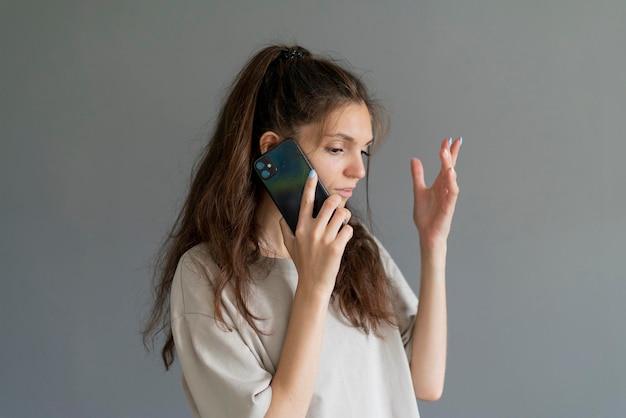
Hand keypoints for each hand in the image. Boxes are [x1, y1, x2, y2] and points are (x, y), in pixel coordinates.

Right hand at [280, 170, 353, 297]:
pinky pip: (348, 229)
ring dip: (345, 216)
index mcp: (300, 227)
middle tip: (337, 207)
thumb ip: (284, 228)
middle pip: (331, 202)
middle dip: (337, 202)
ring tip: (341, 222)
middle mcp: (312, 231)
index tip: (313, 174)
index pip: (305, 201)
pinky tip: (343, 237)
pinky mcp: (337, 248)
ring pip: (343, 214)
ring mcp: (325, 239)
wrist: (313, 284)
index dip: (309, 185)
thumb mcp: (288, 245)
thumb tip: (282, 215)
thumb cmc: (302, 263)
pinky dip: (348, 231)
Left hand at [411, 137, 460, 246]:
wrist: (427, 233)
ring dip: (449, 165)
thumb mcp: (418, 191)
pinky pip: (452, 193)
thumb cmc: (426, 215)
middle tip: (451, 142)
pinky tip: (450, 173)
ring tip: (446, 154)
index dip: (448, 152)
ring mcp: (448, 197)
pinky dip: (452, 183)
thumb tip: (415, 159)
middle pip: (450, 168)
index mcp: (439, 184)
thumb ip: (418, 176)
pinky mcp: (448, 206)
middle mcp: (446, 188)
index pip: (445, 165)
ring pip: (451, 178)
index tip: (449, 139)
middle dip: (451, 155)